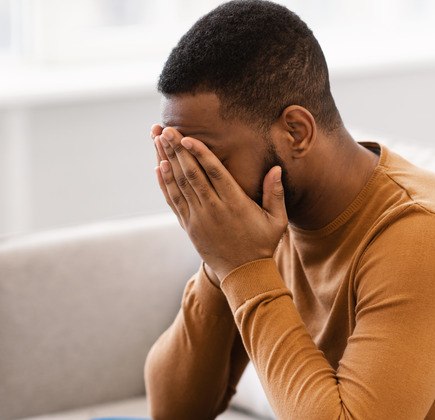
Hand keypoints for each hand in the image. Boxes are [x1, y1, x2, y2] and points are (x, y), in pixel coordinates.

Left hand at [151, 126, 287, 281]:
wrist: (243, 274)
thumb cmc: (262, 244)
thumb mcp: (276, 220)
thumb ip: (275, 193)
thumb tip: (276, 168)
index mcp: (235, 203)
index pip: (214, 173)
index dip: (199, 154)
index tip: (186, 138)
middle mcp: (213, 209)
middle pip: (191, 174)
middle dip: (176, 150)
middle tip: (165, 129)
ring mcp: (198, 218)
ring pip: (179, 185)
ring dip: (167, 161)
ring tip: (157, 140)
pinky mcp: (189, 226)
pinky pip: (174, 201)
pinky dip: (164, 184)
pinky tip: (158, 166)